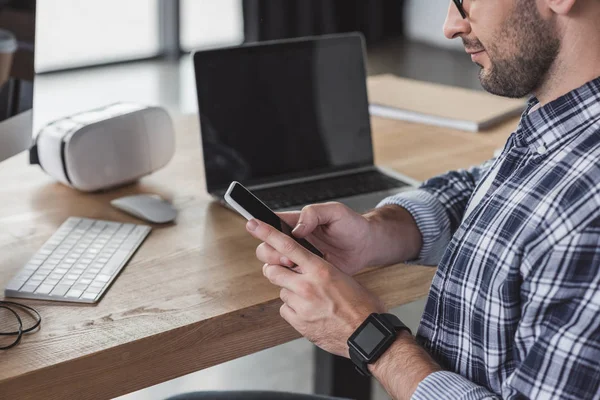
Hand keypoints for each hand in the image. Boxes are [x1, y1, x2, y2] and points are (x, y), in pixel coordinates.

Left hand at [247, 218, 385, 357]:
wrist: (367, 333)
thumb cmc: (362, 305)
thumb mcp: (343, 276)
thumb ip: (320, 270)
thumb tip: (307, 267)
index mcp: (320, 269)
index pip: (287, 246)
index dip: (267, 233)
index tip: (253, 224)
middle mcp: (307, 285)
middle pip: (273, 270)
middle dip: (276, 270)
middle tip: (286, 273)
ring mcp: (301, 305)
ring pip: (281, 291)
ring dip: (290, 292)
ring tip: (310, 298)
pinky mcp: (298, 322)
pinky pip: (285, 310)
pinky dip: (293, 309)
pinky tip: (309, 312)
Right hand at [257, 202, 373, 274]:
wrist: (367, 247)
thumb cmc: (353, 226)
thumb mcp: (336, 212)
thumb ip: (314, 214)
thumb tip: (296, 229)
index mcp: (297, 223)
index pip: (271, 223)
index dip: (261, 227)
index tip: (255, 227)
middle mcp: (294, 241)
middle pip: (265, 247)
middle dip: (271, 253)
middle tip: (288, 257)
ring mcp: (299, 259)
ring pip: (273, 265)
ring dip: (278, 267)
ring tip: (295, 266)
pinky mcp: (306, 274)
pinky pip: (288, 279)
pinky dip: (290, 279)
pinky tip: (303, 276)